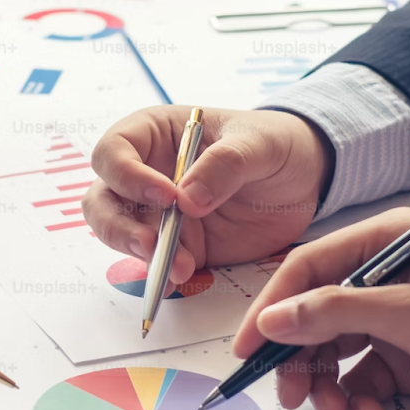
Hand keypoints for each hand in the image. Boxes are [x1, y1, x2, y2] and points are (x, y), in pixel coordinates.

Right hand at [83, 107, 334, 282]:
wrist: (307, 180)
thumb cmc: (276, 143)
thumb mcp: (259, 143)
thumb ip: (225, 164)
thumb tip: (187, 200)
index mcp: (155, 133)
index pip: (113, 151)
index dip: (127, 175)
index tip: (166, 196)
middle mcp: (145, 173)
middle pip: (102, 199)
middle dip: (118, 225)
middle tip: (152, 244)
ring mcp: (158, 213)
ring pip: (119, 234)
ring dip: (140, 253)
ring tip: (179, 266)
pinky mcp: (178, 245)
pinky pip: (155, 261)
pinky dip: (162, 272)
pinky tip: (184, 276)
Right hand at [233, 208, 409, 409]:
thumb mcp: (407, 314)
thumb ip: (333, 313)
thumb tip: (270, 320)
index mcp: (385, 243)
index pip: (307, 269)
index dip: (272, 308)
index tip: (248, 348)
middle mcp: (385, 277)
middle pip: (314, 316)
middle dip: (300, 359)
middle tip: (291, 395)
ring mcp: (396, 320)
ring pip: (334, 353)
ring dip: (328, 386)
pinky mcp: (409, 359)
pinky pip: (362, 380)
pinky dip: (358, 401)